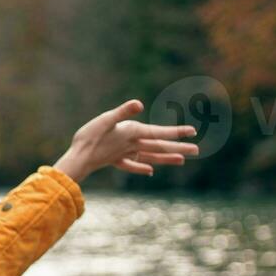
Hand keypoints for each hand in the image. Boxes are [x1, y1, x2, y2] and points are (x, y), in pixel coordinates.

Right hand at [53, 100, 199, 182]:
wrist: (78, 159)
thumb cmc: (89, 138)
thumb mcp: (105, 119)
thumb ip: (122, 112)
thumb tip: (139, 104)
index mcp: (132, 133)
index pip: (158, 132)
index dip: (176, 132)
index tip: (193, 132)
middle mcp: (131, 145)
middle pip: (158, 146)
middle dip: (178, 147)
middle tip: (197, 150)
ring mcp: (124, 154)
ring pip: (149, 156)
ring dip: (166, 158)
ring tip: (182, 160)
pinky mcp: (114, 159)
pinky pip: (131, 164)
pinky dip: (141, 166)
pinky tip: (150, 171)